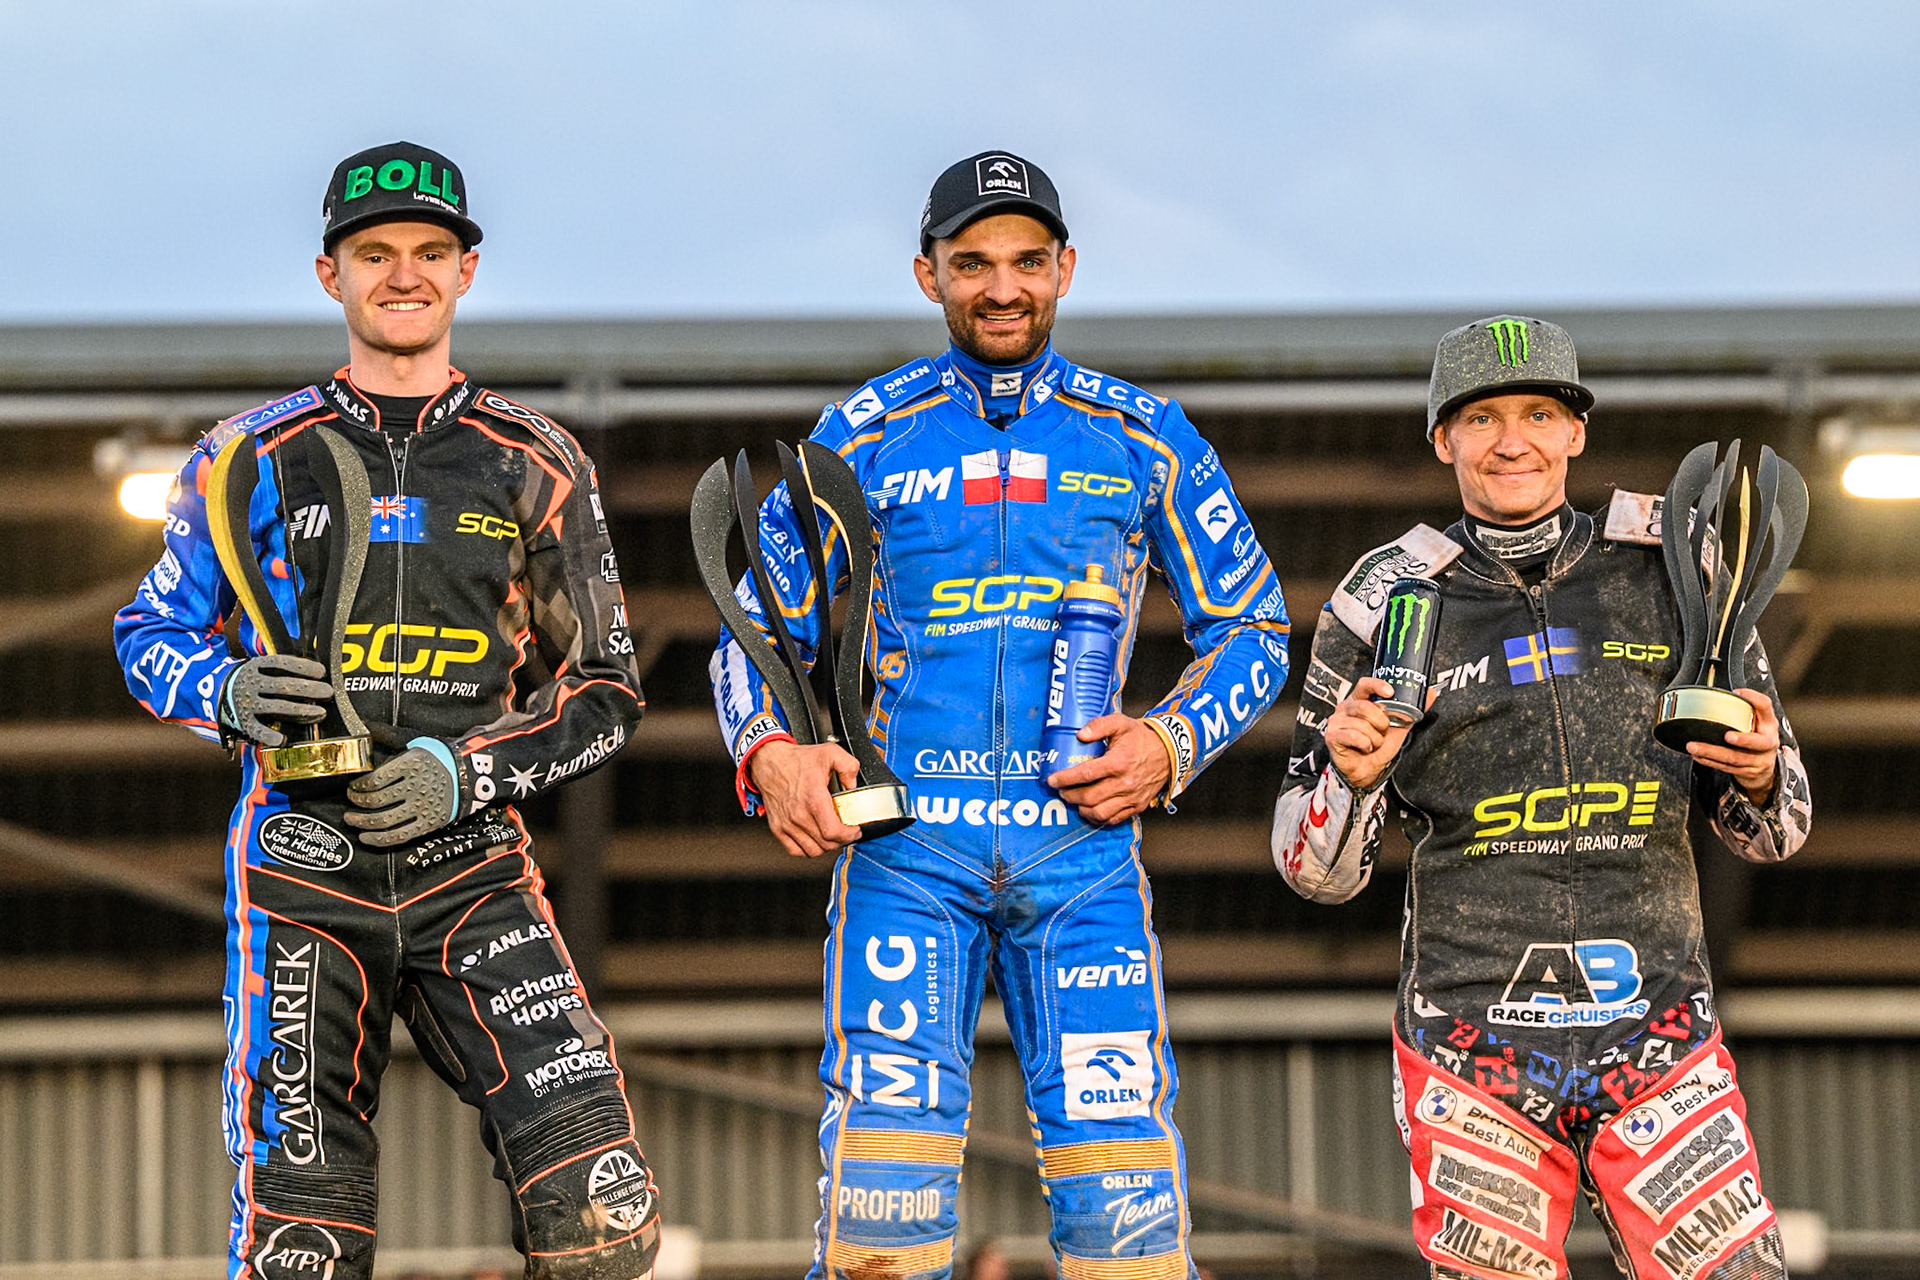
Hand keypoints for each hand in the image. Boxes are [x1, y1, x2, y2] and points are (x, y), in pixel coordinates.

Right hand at [218, 653, 332, 747]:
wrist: (213, 692)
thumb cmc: (253, 680)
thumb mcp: (262, 667)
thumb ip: (284, 669)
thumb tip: (320, 671)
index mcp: (256, 666)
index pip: (280, 663)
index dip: (302, 667)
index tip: (321, 672)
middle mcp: (250, 684)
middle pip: (282, 685)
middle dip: (308, 689)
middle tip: (328, 692)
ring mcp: (246, 704)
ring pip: (275, 707)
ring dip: (300, 710)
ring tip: (321, 713)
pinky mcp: (243, 722)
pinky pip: (257, 730)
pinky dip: (270, 736)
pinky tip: (284, 740)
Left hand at [344, 740, 459, 846]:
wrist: (469, 772)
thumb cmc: (437, 755)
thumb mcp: (414, 739)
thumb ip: (385, 734)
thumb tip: (361, 724)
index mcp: (411, 764)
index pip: (374, 780)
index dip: (357, 786)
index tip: (352, 786)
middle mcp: (416, 786)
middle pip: (376, 800)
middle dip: (356, 802)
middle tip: (351, 800)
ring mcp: (423, 807)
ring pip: (384, 820)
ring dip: (361, 822)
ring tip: (351, 819)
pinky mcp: (429, 823)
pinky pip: (399, 836)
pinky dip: (378, 839)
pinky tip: (366, 837)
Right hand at [748, 739, 862, 856]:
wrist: (768, 760)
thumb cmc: (796, 760)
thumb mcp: (829, 752)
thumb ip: (848, 766)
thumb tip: (853, 784)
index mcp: (814, 799)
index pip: (834, 832)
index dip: (849, 835)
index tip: (855, 830)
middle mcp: (799, 815)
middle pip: (826, 844)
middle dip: (841, 840)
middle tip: (846, 832)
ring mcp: (787, 824)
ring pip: (812, 850)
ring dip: (826, 846)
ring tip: (832, 836)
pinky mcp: (778, 828)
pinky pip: (795, 850)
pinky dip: (808, 850)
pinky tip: (815, 840)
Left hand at [1046, 715, 1170, 825]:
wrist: (1169, 751)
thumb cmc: (1142, 737)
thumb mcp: (1121, 722)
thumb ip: (1099, 725)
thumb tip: (1080, 735)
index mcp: (1118, 762)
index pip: (1085, 774)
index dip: (1065, 779)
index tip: (1052, 780)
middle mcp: (1125, 783)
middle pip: (1089, 797)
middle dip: (1070, 796)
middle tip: (1061, 791)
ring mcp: (1132, 797)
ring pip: (1100, 812)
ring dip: (1082, 809)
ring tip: (1075, 800)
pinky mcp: (1137, 806)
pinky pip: (1113, 819)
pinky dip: (1098, 817)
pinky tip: (1090, 809)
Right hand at [1324, 677, 1421, 791]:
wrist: (1368, 770)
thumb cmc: (1378, 746)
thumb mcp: (1398, 726)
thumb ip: (1412, 709)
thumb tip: (1431, 693)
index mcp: (1359, 701)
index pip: (1364, 685)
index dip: (1376, 686)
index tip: (1390, 692)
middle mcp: (1346, 708)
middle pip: (1364, 706)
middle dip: (1381, 722)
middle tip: (1383, 731)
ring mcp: (1337, 721)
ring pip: (1361, 724)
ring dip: (1374, 738)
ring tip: (1373, 743)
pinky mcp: (1332, 736)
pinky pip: (1353, 736)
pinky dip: (1364, 744)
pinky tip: (1364, 748)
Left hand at [1686, 688, 1780, 803]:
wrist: (1765, 769)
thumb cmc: (1755, 737)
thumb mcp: (1756, 722)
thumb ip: (1743, 709)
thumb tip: (1710, 692)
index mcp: (1769, 724)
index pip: (1766, 707)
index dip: (1754, 699)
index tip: (1738, 692)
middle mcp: (1767, 742)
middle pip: (1758, 742)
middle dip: (1743, 739)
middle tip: (1727, 735)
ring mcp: (1758, 760)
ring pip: (1735, 758)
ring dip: (1712, 752)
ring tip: (1693, 746)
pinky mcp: (1747, 772)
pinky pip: (1726, 767)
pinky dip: (1709, 761)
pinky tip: (1697, 755)